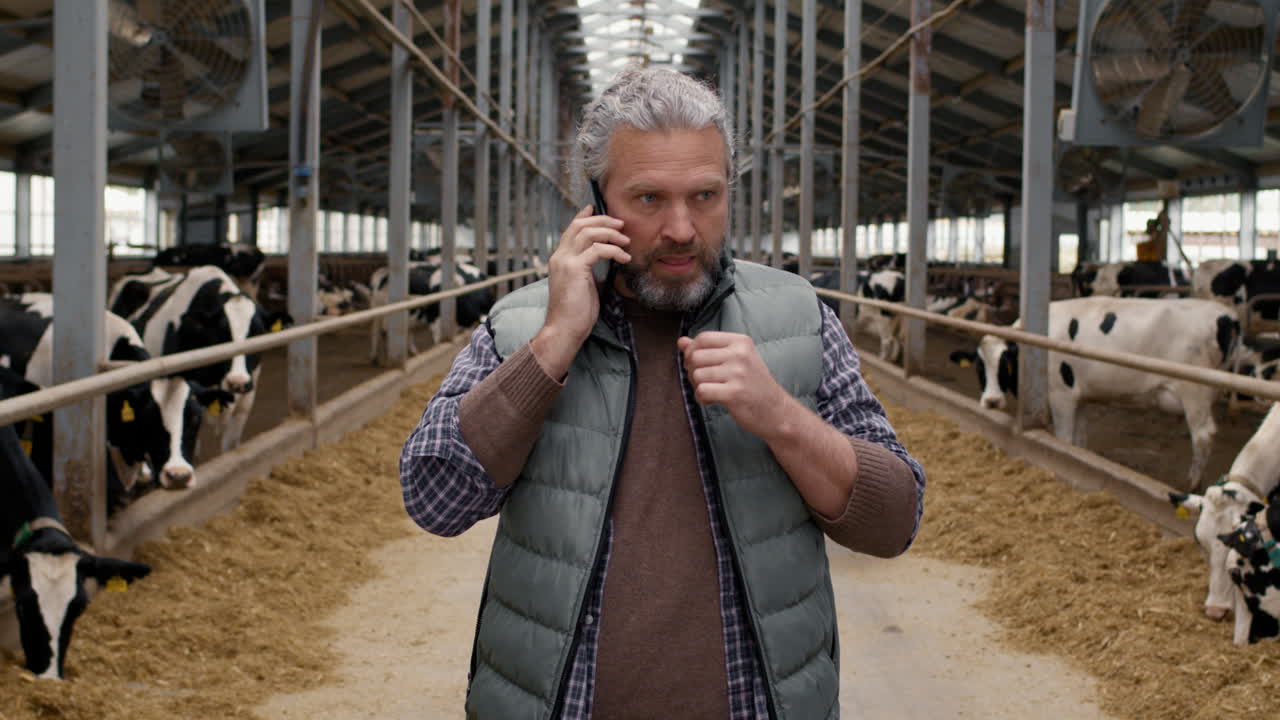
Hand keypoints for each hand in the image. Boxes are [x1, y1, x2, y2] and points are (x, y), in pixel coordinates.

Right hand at [531, 206, 631, 377]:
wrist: (564, 329)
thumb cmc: (576, 312)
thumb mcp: (583, 284)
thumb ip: (589, 268)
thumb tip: (605, 258)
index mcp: (559, 259)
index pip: (571, 229)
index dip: (584, 215)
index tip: (596, 207)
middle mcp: (559, 256)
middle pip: (580, 225)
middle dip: (602, 220)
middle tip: (621, 224)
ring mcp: (565, 261)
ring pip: (588, 232)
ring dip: (611, 233)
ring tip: (626, 241)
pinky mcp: (574, 269)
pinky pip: (598, 250)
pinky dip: (614, 250)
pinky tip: (624, 258)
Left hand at [677, 331, 789, 438]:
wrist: (776, 411)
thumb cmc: (753, 385)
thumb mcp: (735, 361)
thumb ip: (707, 350)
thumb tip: (681, 342)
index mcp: (740, 342)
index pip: (703, 337)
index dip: (692, 351)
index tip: (696, 365)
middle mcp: (740, 354)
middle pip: (695, 356)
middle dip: (692, 371)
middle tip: (704, 382)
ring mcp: (738, 373)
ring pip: (697, 375)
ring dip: (698, 387)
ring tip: (711, 392)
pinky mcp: (734, 393)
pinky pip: (702, 391)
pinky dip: (702, 398)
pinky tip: (712, 401)